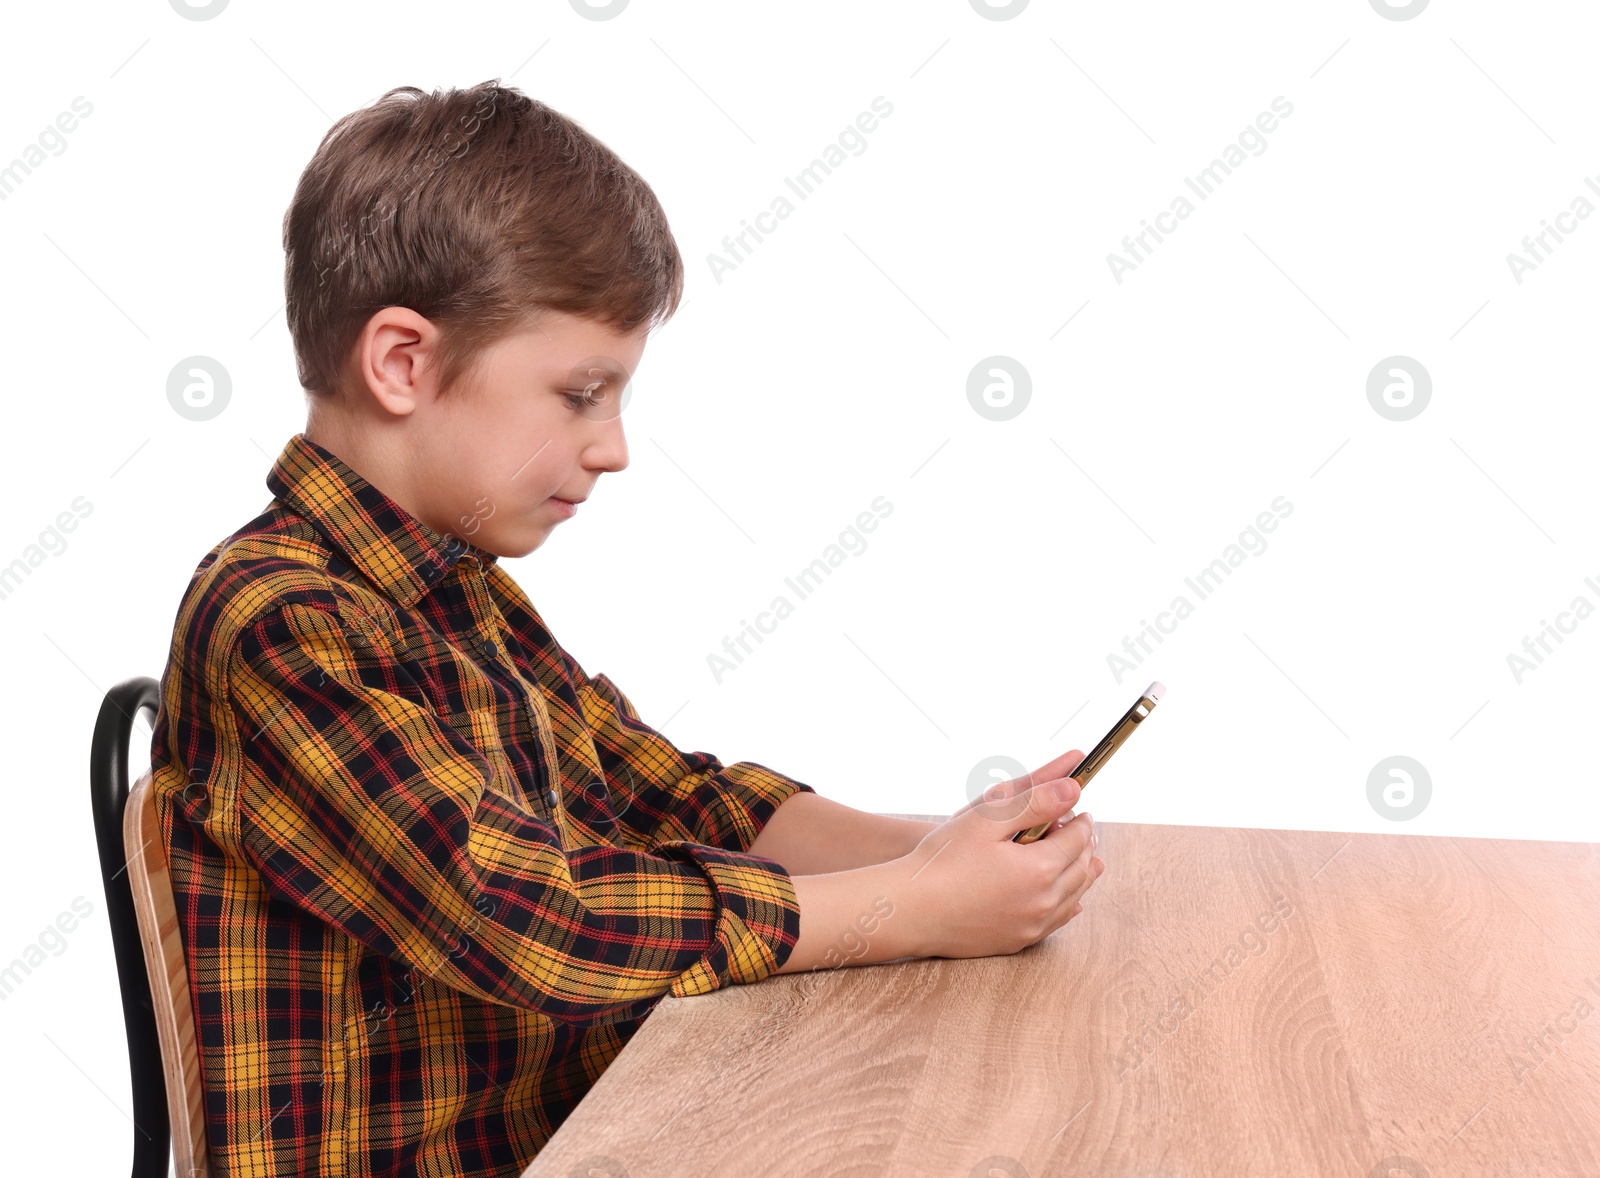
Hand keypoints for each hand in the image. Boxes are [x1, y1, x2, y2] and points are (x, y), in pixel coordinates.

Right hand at [897, 760, 1102, 959]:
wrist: (912, 910)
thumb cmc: (942, 859)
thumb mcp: (987, 819)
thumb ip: (1034, 802)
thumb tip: (1073, 790)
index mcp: (1039, 868)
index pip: (1077, 840)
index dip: (1082, 822)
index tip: (1081, 810)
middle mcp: (1043, 901)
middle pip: (1081, 870)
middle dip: (1086, 847)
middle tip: (1085, 832)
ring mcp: (1031, 926)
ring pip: (1074, 898)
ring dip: (1082, 876)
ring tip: (1087, 861)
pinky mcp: (1017, 941)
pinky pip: (1056, 923)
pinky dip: (1068, 905)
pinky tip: (1069, 900)